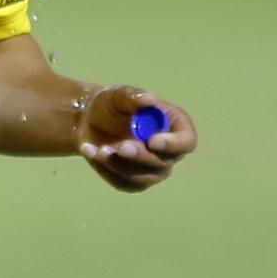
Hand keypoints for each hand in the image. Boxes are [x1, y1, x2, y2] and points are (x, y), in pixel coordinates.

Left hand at [76, 85, 197, 192]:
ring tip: (99, 149)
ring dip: (119, 165)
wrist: (90, 119)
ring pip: (141, 178)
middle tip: (121, 146)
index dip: (173, 145)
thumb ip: (133, 96)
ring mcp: (152, 170)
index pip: (186, 141)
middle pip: (162, 164)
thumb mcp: (119, 94)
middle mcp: (169, 152)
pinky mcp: (132, 181)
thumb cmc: (112, 103)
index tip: (153, 141)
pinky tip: (90, 152)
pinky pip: (122, 182)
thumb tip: (150, 100)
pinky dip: (105, 169)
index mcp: (175, 126)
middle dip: (140, 156)